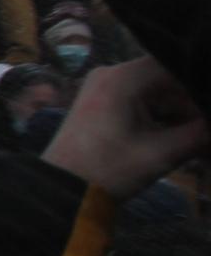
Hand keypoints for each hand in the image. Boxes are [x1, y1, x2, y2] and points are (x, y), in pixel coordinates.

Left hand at [43, 55, 209, 200]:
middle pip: (168, 80)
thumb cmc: (108, 170)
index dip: (200, 87)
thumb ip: (199, 135)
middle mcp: (111, 74)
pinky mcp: (102, 103)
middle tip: (206, 135)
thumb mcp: (161, 154)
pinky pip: (141, 103)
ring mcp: (104, 87)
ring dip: (179, 116)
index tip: (210, 111)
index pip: (176, 66)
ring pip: (157, 94)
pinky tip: (179, 141)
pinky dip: (161, 120)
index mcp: (122, 78)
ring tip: (198, 142)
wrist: (60, 189)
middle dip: (192, 107)